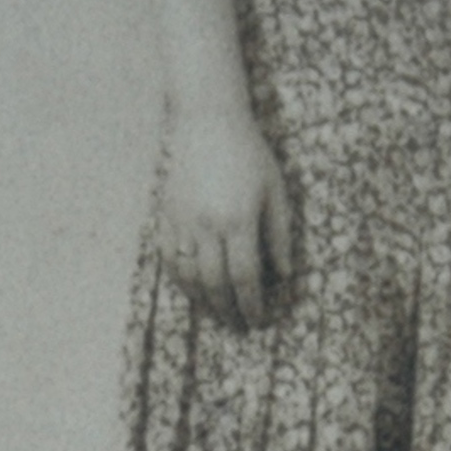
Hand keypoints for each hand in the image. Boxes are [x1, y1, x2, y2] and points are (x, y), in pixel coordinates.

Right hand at [157, 107, 292, 329]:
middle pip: (214, 283)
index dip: (251, 304)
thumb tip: (285, 274)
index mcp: (238, 220)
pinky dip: (179, 280)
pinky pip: (168, 258)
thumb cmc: (250, 154)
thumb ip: (279, 234)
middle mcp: (206, 225)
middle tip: (238, 328)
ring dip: (203, 301)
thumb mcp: (275, 191)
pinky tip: (191, 291)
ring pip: (187, 276)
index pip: (244, 276)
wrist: (207, 122)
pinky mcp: (165, 215)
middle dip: (228, 311)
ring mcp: (181, 221)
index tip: (257, 322)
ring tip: (217, 316)